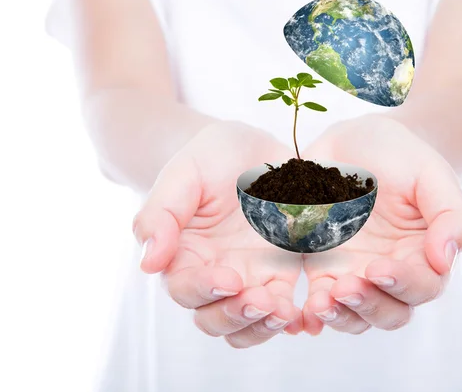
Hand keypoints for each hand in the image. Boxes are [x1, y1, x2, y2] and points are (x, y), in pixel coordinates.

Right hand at [132, 120, 302, 347]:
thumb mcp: (183, 173)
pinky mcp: (279, 273)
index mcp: (183, 253)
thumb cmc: (211, 156)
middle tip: (261, 301)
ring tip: (284, 312)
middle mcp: (213, 272)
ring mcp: (249, 276)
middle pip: (215, 319)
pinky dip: (291, 318)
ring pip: (248, 324)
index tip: (230, 280)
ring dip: (263, 326)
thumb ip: (161, 214)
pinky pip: (282, 307)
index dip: (205, 291)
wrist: (252, 147)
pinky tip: (302, 315)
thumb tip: (148, 263)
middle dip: (236, 318)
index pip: (186, 288)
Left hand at [300, 114, 461, 334]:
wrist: (356, 141)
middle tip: (346, 287)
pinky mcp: (324, 269)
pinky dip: (313, 312)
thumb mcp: (432, 174)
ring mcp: (356, 274)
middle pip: (390, 312)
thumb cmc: (401, 156)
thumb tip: (445, 261)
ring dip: (340, 315)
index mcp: (424, 254)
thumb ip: (452, 216)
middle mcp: (392, 272)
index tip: (378, 269)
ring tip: (322, 302)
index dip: (403, 284)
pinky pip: (320, 300)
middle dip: (369, 306)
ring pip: (355, 316)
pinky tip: (304, 311)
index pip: (422, 286)